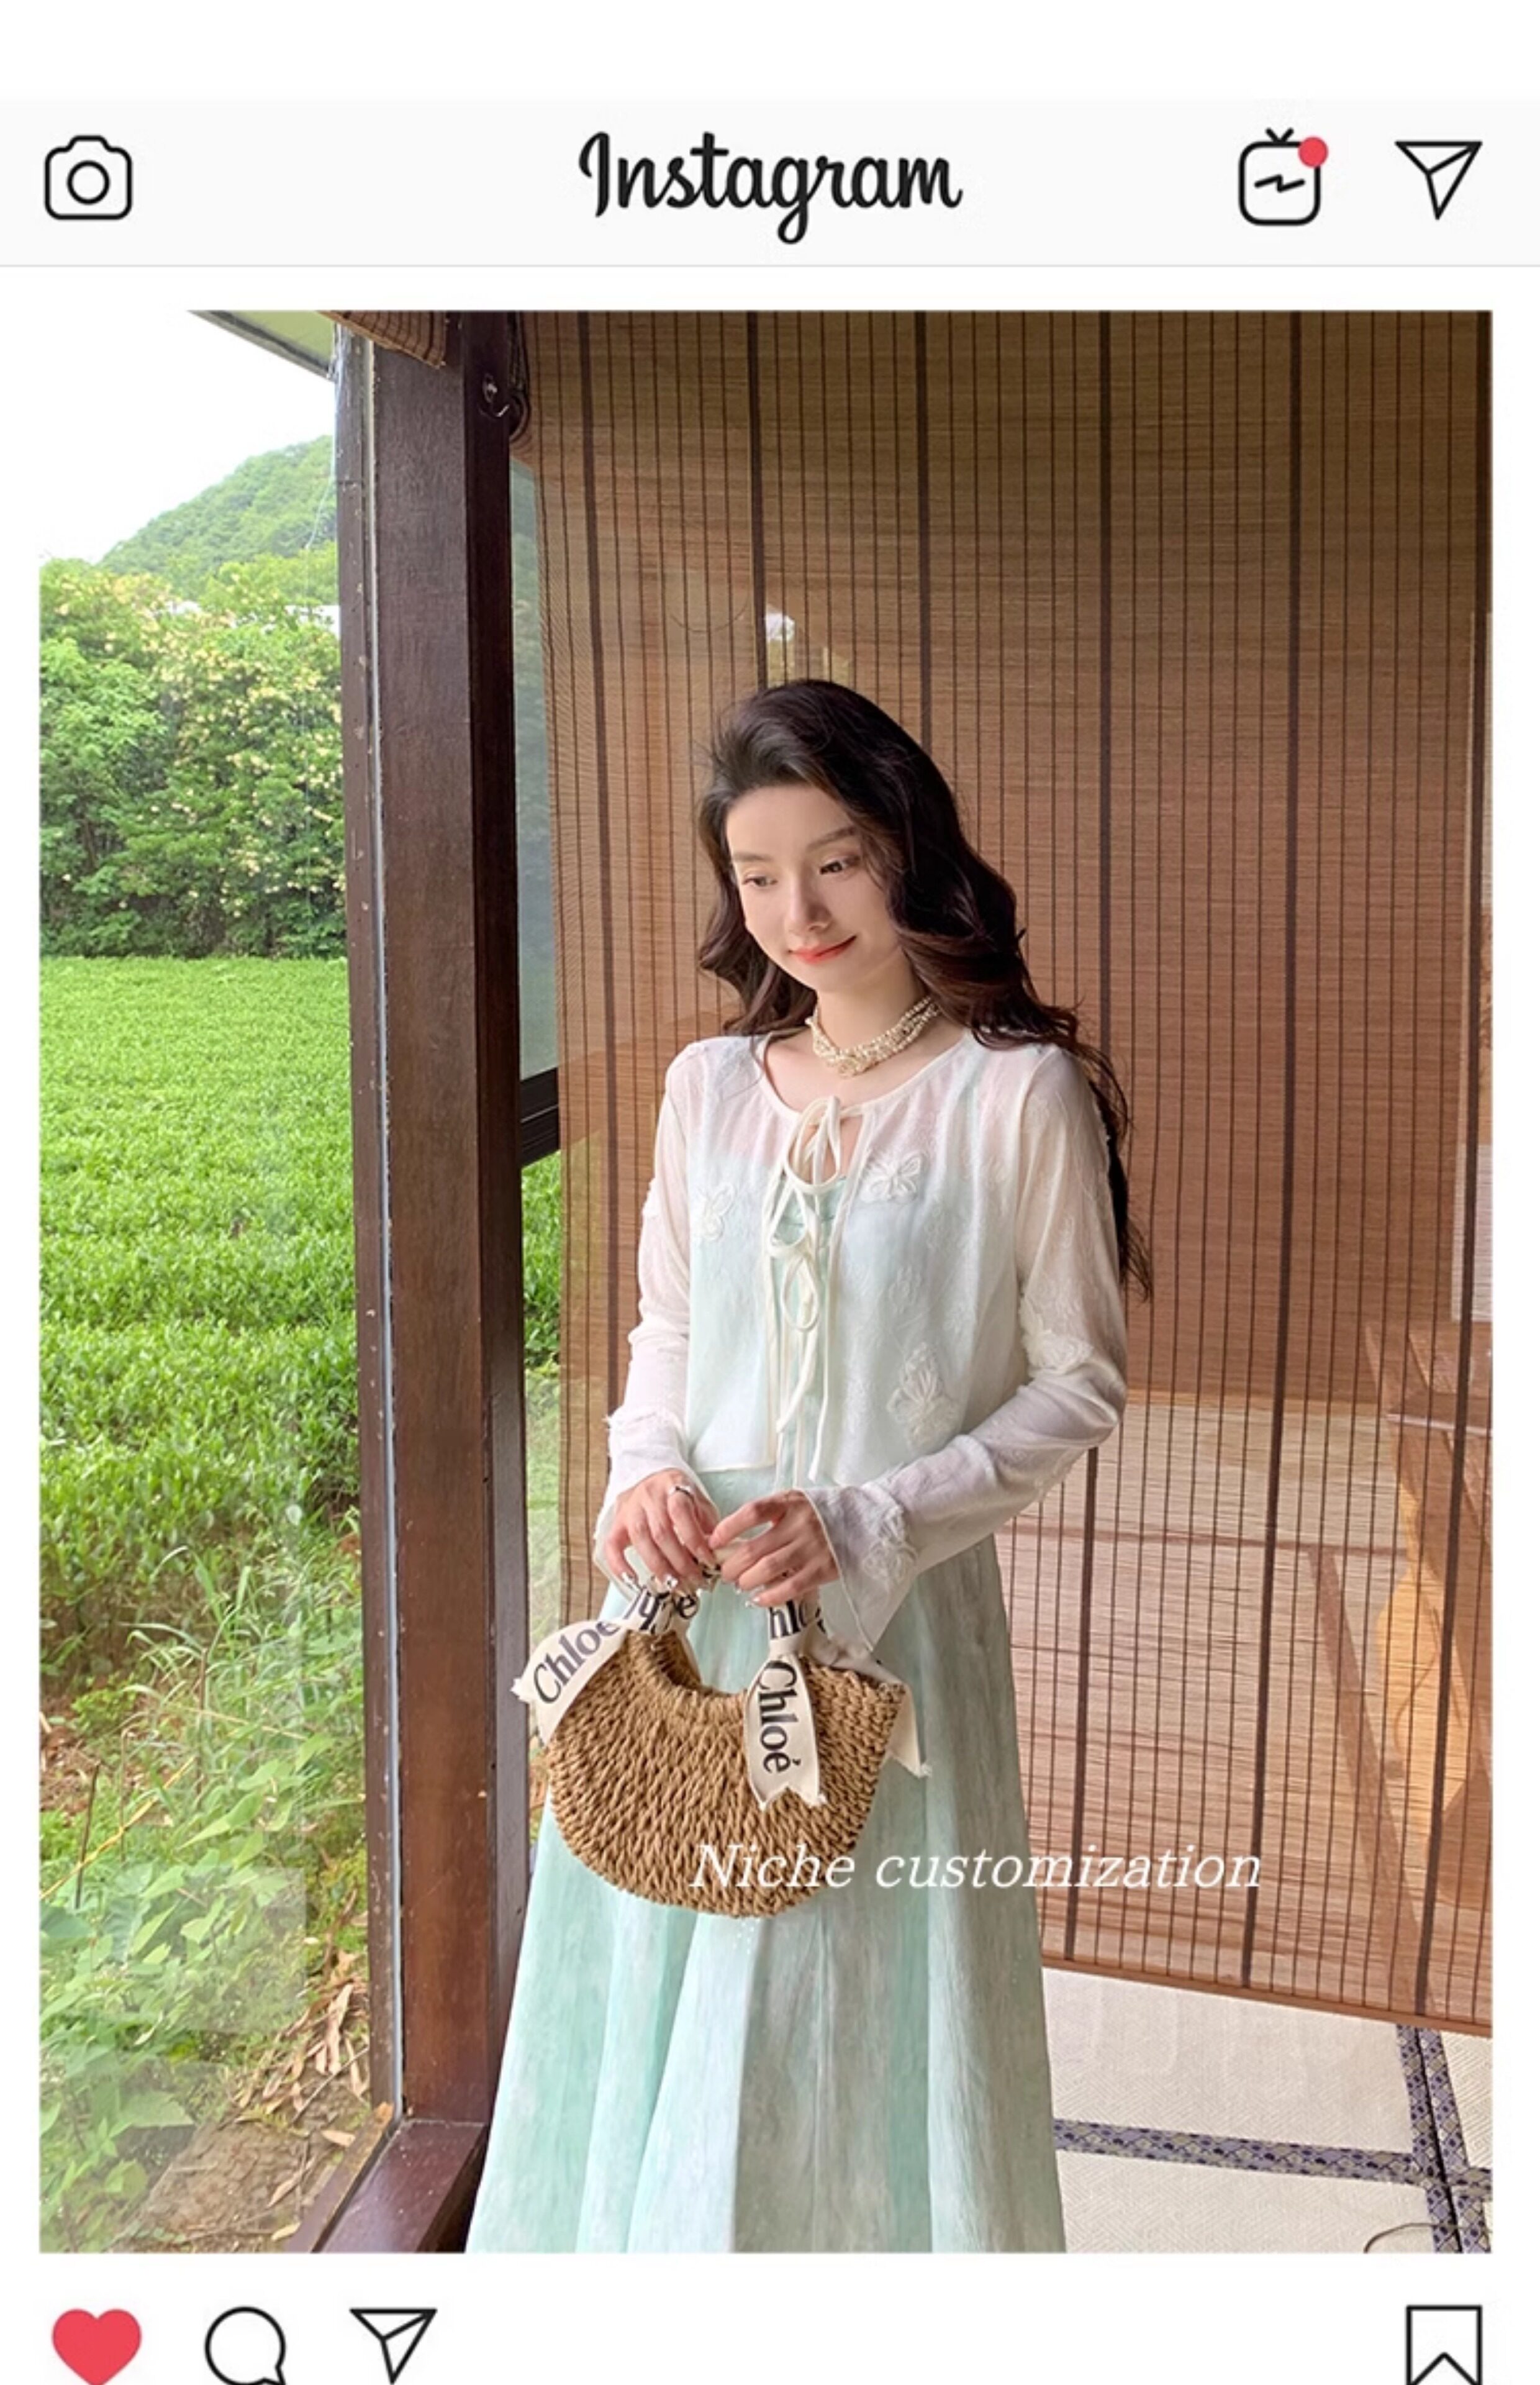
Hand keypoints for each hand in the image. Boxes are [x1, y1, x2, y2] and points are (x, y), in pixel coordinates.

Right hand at [601, 1471, 721, 1592]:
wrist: (653, 1482)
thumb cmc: (680, 1497)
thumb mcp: (699, 1501)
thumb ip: (707, 1524)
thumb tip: (717, 1554)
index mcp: (672, 1484)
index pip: (681, 1511)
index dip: (694, 1539)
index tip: (707, 1562)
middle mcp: (648, 1494)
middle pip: (661, 1531)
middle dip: (680, 1561)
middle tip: (694, 1581)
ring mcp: (629, 1508)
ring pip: (640, 1540)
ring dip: (658, 1567)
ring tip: (674, 1585)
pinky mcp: (616, 1523)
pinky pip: (611, 1545)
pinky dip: (620, 1565)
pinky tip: (634, 1581)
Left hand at [708, 1490, 839, 1607]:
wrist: (865, 1520)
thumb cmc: (821, 1513)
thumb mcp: (795, 1502)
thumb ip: (769, 1515)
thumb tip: (732, 1538)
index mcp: (789, 1503)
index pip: (752, 1512)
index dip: (729, 1528)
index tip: (714, 1541)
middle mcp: (799, 1524)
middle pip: (754, 1548)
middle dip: (732, 1565)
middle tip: (725, 1572)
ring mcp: (812, 1548)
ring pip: (768, 1569)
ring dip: (747, 1581)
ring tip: (741, 1584)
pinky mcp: (823, 1569)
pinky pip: (790, 1587)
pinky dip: (770, 1596)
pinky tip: (759, 1598)